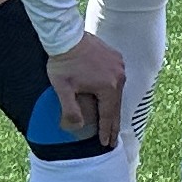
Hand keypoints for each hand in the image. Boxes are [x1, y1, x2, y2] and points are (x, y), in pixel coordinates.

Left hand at [47, 28, 123, 146]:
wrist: (67, 36)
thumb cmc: (63, 63)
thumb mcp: (62, 89)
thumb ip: (70, 110)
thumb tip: (78, 128)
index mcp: (108, 86)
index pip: (108, 115)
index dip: (107, 131)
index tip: (107, 144)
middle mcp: (119, 77)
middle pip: (116, 106)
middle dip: (114, 125)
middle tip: (113, 141)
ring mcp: (119, 66)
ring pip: (118, 93)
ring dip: (114, 108)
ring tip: (112, 123)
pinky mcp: (116, 58)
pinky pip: (117, 80)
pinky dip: (113, 92)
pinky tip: (110, 98)